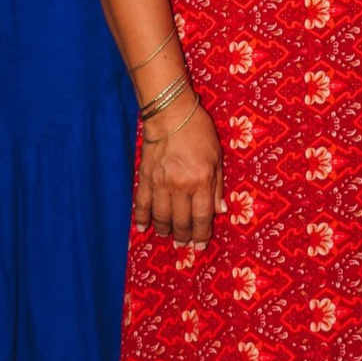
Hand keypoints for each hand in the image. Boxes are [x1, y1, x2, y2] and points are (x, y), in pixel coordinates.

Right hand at [136, 100, 223, 245]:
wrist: (170, 114)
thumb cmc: (199, 132)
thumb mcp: (217, 157)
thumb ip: (217, 186)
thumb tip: (219, 211)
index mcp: (201, 180)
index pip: (202, 216)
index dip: (201, 234)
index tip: (200, 246)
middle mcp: (180, 186)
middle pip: (181, 221)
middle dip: (184, 236)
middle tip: (184, 244)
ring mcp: (160, 183)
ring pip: (161, 216)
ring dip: (164, 230)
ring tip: (167, 236)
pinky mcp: (145, 178)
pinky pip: (142, 203)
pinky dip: (142, 218)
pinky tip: (143, 228)